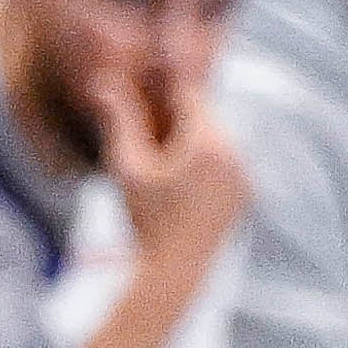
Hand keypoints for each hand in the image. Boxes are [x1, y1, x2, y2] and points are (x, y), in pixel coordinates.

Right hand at [98, 66, 243, 269]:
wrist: (175, 272)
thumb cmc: (146, 221)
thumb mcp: (127, 167)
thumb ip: (120, 120)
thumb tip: (104, 82)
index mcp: (207, 143)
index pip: (188, 94)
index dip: (165, 81)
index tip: (148, 74)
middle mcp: (234, 154)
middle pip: (204, 115)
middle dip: (177, 110)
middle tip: (151, 104)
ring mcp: (243, 174)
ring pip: (215, 137)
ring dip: (191, 134)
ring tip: (162, 141)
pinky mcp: (244, 192)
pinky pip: (225, 160)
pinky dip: (204, 157)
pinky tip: (179, 169)